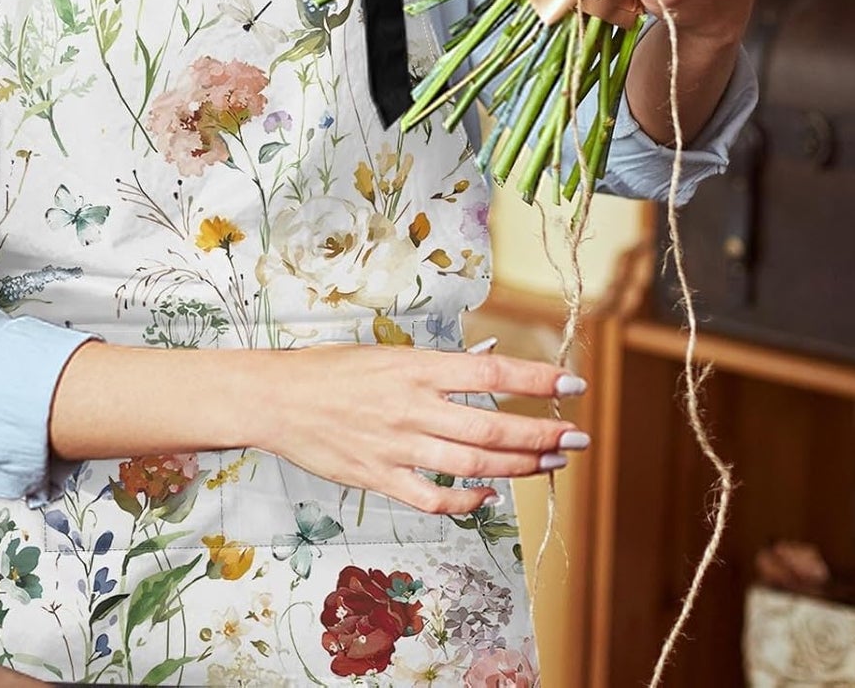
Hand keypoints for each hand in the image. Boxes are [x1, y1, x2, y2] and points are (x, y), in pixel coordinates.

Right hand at [256, 344, 588, 514]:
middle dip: (543, 433)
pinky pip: (436, 499)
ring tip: (551, 463)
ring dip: (520, 465)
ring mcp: (398, 447)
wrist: (278, 399)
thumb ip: (432, 369)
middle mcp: (413, 407)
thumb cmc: (330, 370)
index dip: (537, 377)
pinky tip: (489, 496)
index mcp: (415, 366)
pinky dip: (469, 501)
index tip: (572, 382)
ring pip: (474, 464)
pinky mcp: (381, 479)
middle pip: (493, 425)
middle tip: (577, 437)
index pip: (492, 371)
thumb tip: (482, 371)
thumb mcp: (385, 353)